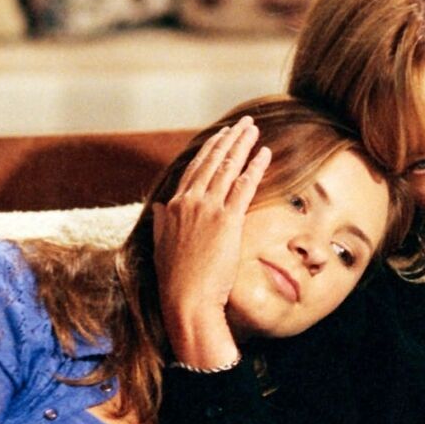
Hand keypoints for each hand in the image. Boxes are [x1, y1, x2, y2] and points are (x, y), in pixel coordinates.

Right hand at [153, 116, 270, 368]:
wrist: (185, 299)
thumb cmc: (175, 280)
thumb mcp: (160, 246)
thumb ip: (162, 222)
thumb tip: (161, 205)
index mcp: (173, 206)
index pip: (194, 169)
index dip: (209, 150)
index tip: (221, 136)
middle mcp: (189, 202)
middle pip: (212, 162)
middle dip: (229, 139)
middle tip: (243, 124)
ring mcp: (208, 209)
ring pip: (228, 168)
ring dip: (243, 145)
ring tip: (253, 130)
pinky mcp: (227, 220)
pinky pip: (244, 186)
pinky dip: (255, 167)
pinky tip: (264, 153)